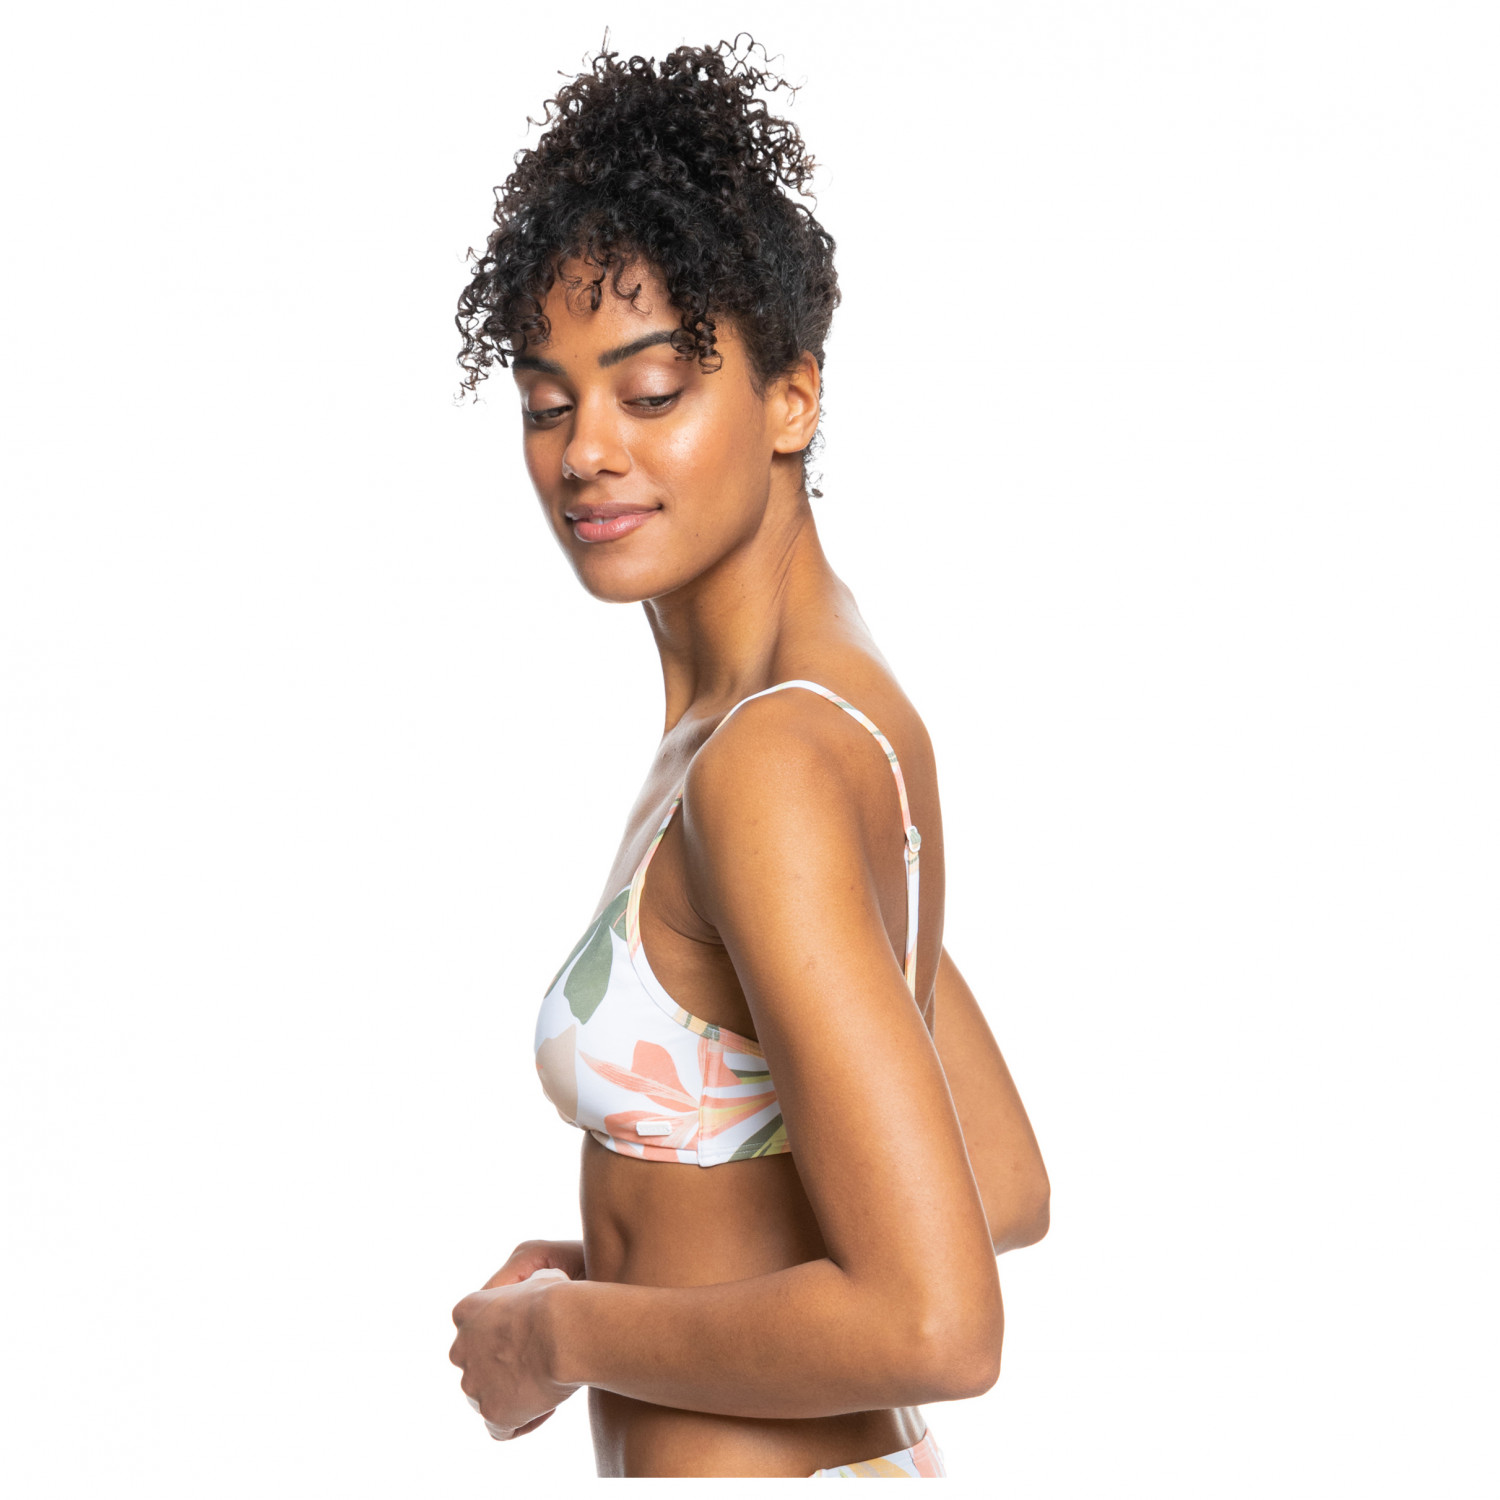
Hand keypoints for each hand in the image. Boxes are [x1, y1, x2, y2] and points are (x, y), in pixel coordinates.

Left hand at [450, 1242, 584, 1439]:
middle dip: (504, 1370)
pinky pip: (504, 1428)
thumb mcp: (539, 1276)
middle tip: (539, 1365)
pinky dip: (523, 1422)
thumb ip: (526, 1290)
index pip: (476, 1332)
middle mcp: (460, 1349)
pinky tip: (548, 1407)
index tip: (533, 1338)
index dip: (505, 1337)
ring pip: (488, 1398)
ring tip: (548, 1387)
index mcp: (466, 1311)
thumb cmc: (559, 1298)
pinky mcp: (492, 1412)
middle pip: (478, 1367)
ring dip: (514, 1396)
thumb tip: (533, 1295)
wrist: (566, 1328)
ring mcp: (473, 1383)